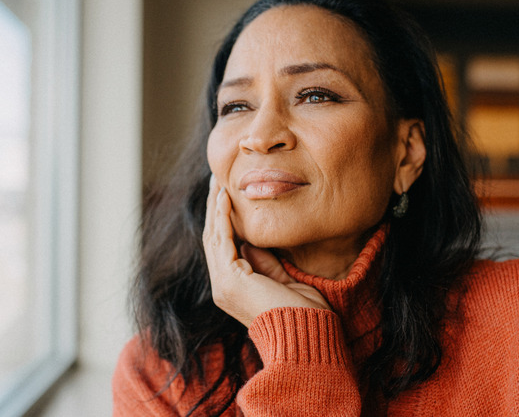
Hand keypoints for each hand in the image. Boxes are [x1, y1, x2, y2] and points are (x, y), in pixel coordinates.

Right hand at [202, 176, 330, 326]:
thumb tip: (252, 242)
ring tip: (217, 183)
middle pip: (213, 239)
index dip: (224, 220)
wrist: (306, 336)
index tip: (228, 195)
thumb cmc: (303, 314)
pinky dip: (222, 218)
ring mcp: (223, 285)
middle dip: (214, 209)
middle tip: (216, 181)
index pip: (224, 247)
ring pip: (213, 237)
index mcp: (234, 288)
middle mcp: (223, 287)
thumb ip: (266, 262)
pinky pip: (221, 241)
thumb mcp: (283, 279)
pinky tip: (224, 198)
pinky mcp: (229, 280)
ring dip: (214, 207)